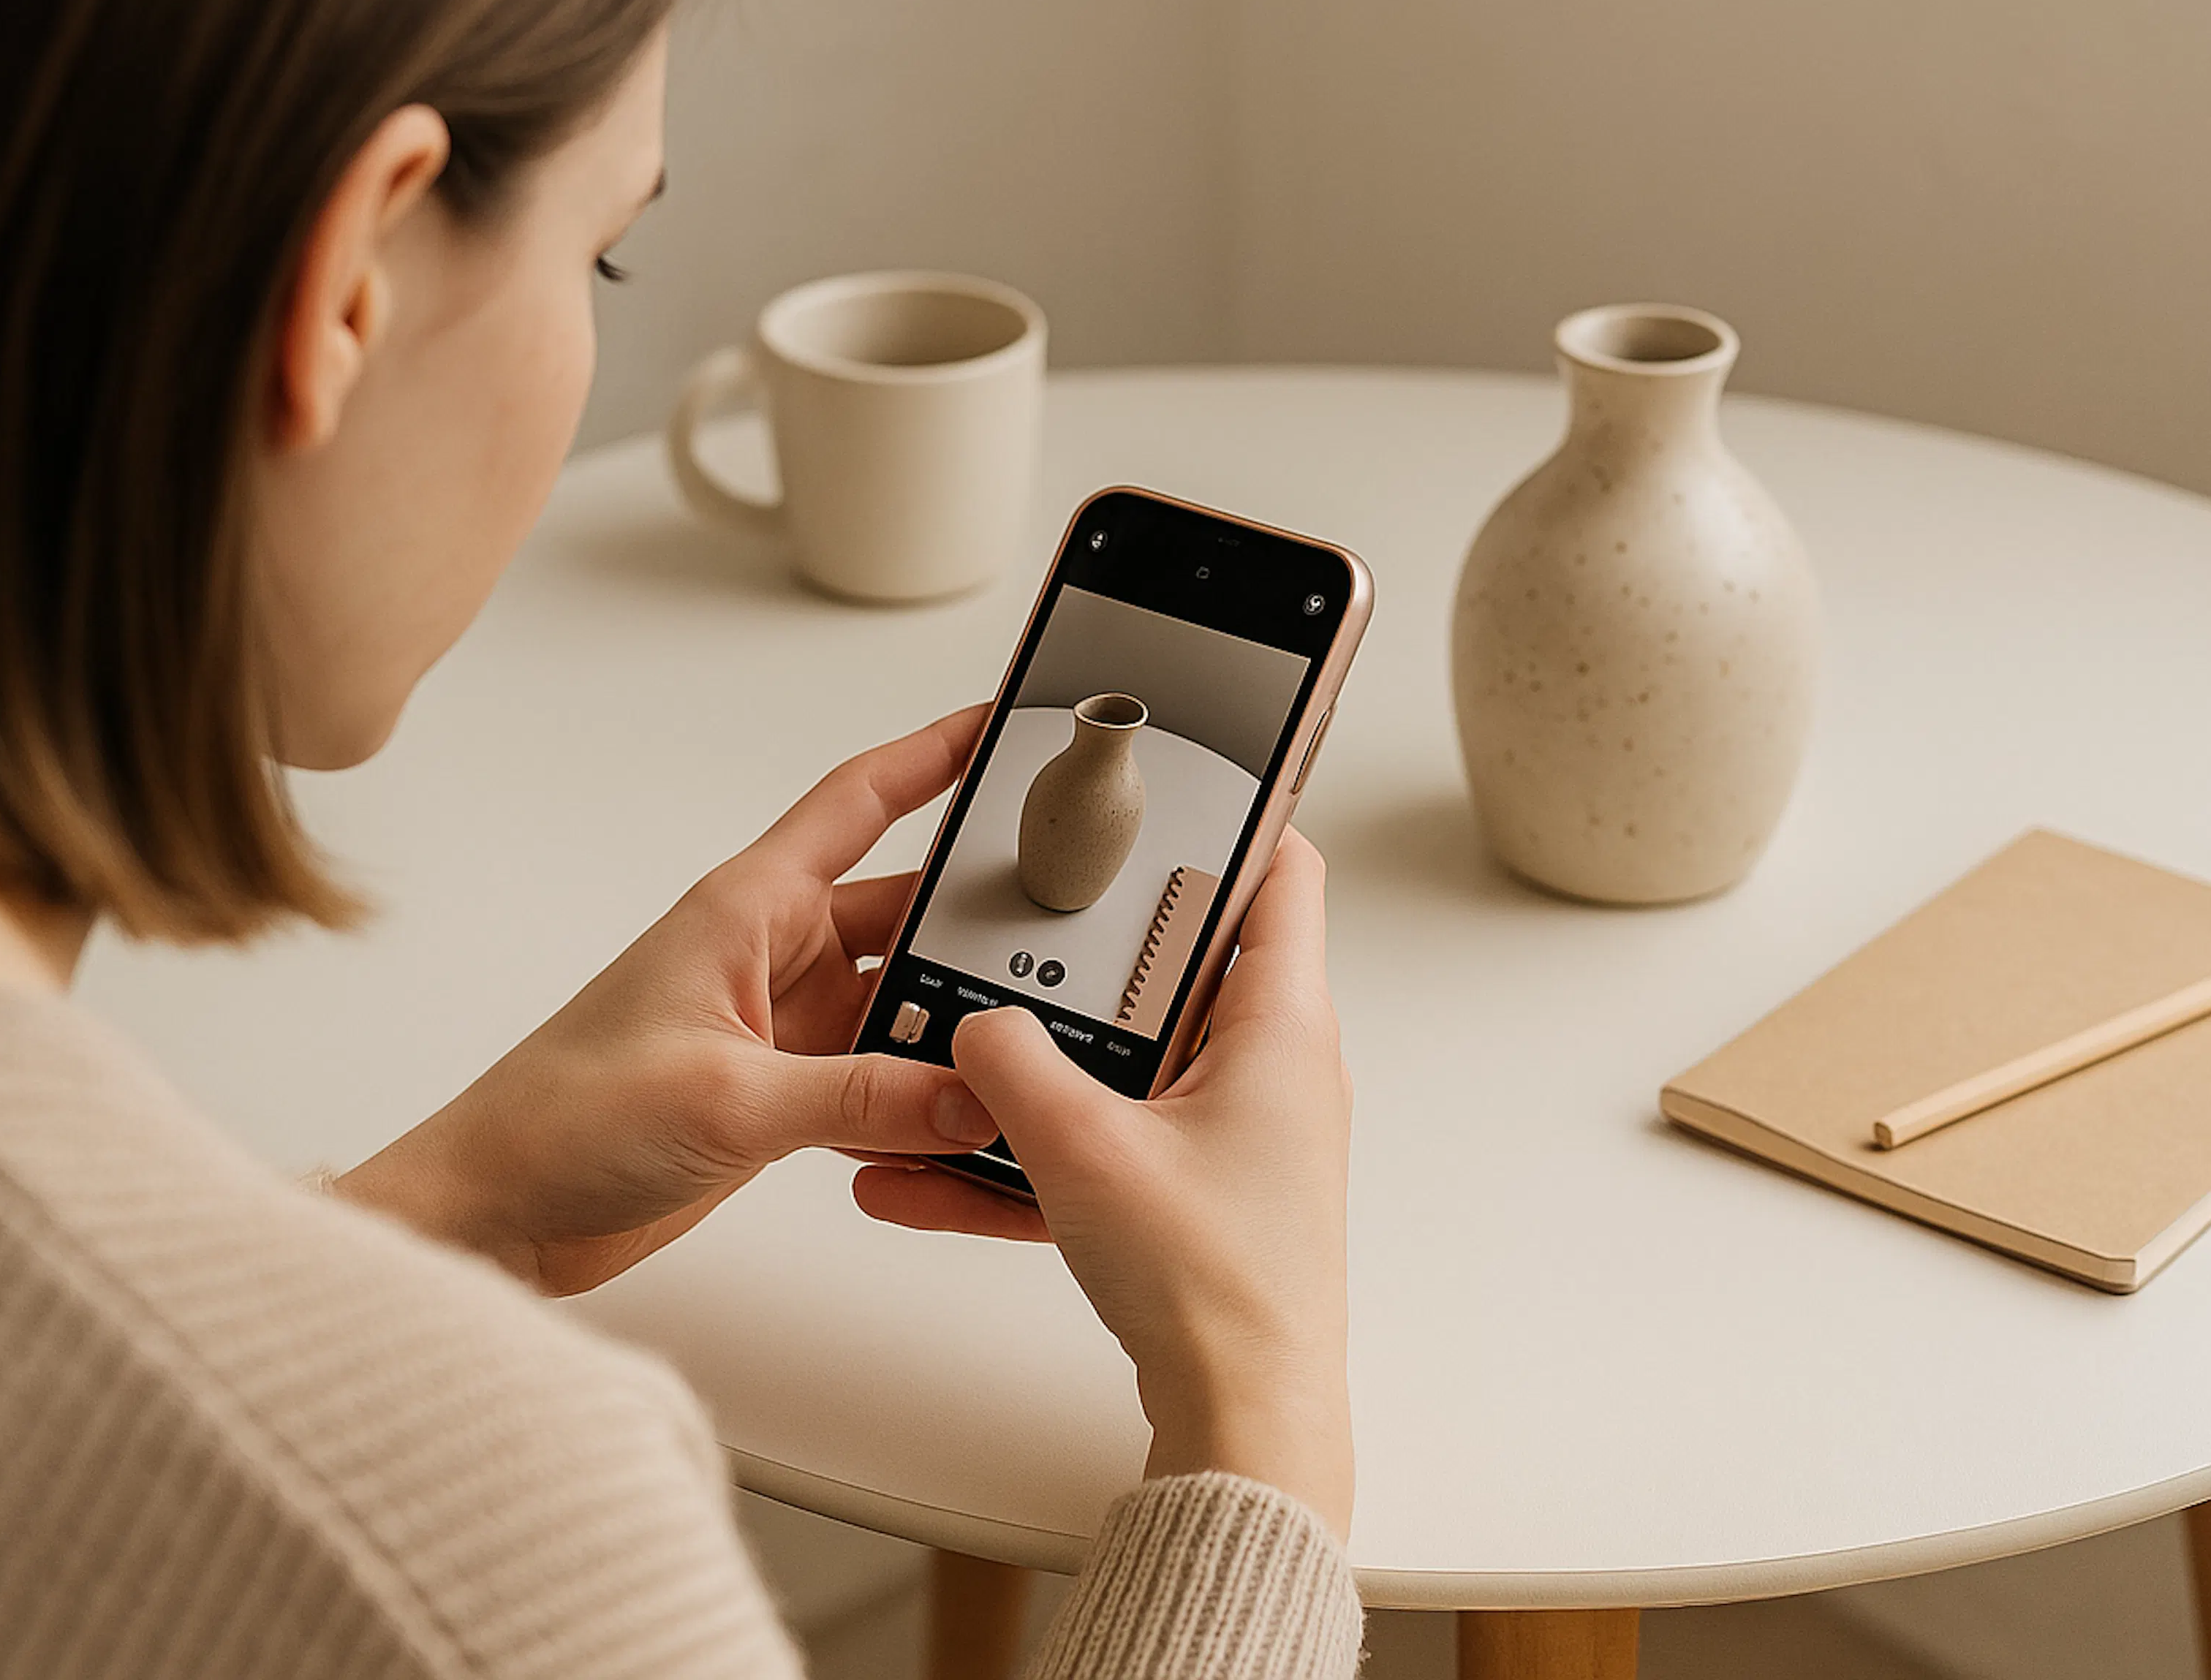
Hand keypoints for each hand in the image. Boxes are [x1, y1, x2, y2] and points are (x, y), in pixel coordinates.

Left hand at [335, 708, 1000, 1294]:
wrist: (494, 1213)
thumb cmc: (560, 1121)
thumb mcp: (726, 1098)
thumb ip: (861, 1095)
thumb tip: (973, 1093)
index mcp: (747, 909)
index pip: (859, 801)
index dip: (934, 752)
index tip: (1005, 722)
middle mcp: (771, 954)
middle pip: (907, 911)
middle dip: (981, 918)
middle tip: (1070, 921)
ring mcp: (782, 1025)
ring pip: (906, 1002)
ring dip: (957, 1025)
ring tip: (1032, 1040)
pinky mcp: (783, 1093)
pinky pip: (883, 1080)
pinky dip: (925, 1102)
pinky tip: (970, 1126)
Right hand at [854, 833, 1353, 1534]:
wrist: (1243, 1421)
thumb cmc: (1215, 1287)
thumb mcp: (1084, 1149)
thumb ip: (1012, 1066)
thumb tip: (973, 1025)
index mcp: (1280, 1024)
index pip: (1280, 872)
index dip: (1229, 817)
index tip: (1160, 788)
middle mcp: (1270, 1067)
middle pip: (1177, 964)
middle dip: (1082, 953)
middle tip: (1014, 921)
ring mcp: (1235, 1134)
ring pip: (1125, 1064)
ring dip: (1035, 1070)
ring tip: (943, 1064)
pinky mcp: (1197, 1195)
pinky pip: (1102, 1147)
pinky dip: (1029, 1156)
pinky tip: (930, 1179)